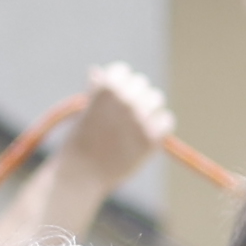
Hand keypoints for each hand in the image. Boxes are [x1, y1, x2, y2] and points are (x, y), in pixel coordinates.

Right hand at [46, 63, 174, 214]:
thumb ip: (95, 92)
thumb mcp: (83, 111)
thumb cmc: (78, 142)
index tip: (112, 98)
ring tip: (135, 123)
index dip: (117, 84)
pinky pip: (166, 120)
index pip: (122, 71)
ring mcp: (140, 118)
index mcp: (105, 88)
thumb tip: (97, 71)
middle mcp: (125, 100)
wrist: (80, 174)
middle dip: (133, 95)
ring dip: (148, 108)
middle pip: (141, 84)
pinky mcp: (151, 137)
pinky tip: (146, 134)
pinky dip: (159, 125)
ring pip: (156, 99)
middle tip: (123, 114)